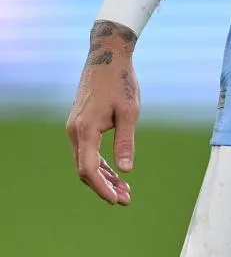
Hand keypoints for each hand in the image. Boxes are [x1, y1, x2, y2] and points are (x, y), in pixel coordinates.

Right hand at [66, 25, 139, 204]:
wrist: (107, 55)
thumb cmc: (120, 81)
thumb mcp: (129, 111)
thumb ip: (125, 142)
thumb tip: (126, 171)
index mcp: (85, 130)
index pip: (88, 169)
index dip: (102, 188)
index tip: (116, 200)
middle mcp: (75, 131)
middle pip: (85, 170)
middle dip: (104, 187)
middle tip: (126, 199)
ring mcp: (75, 127)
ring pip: (85, 161)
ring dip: (103, 177)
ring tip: (124, 190)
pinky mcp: (80, 124)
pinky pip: (87, 151)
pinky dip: (100, 164)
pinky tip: (115, 172)